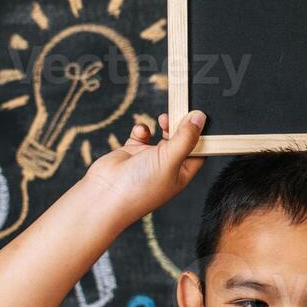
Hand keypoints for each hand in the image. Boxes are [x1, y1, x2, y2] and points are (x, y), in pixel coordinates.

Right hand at [83, 110, 206, 222]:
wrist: (104, 194)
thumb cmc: (140, 186)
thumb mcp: (169, 160)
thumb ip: (186, 138)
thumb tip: (200, 118)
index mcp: (182, 173)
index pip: (200, 151)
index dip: (202, 134)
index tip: (201, 115)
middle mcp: (168, 167)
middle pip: (182, 140)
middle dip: (182, 125)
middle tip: (180, 112)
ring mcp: (150, 159)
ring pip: (163, 135)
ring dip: (165, 124)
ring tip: (163, 119)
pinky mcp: (133, 152)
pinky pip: (142, 135)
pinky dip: (142, 129)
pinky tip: (140, 132)